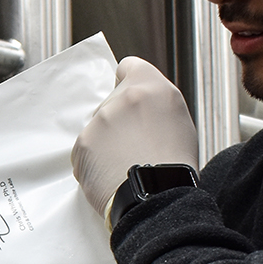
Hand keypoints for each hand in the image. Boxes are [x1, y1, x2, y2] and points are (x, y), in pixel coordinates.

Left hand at [71, 56, 199, 215]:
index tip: (130, 96)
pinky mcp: (82, 144)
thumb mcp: (180, 120)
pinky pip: (85, 151)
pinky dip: (94, 163)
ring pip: (99, 129)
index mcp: (151, 87)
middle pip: (112, 102)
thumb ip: (157, 103)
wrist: (157, 196)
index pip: (129, 66)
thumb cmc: (174, 165)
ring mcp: (99, 121)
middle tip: (136, 144)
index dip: (129, 82)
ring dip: (107, 143)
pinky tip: (113, 174)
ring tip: (127, 164)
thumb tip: (143, 105)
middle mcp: (122, 98)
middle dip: (119, 120)